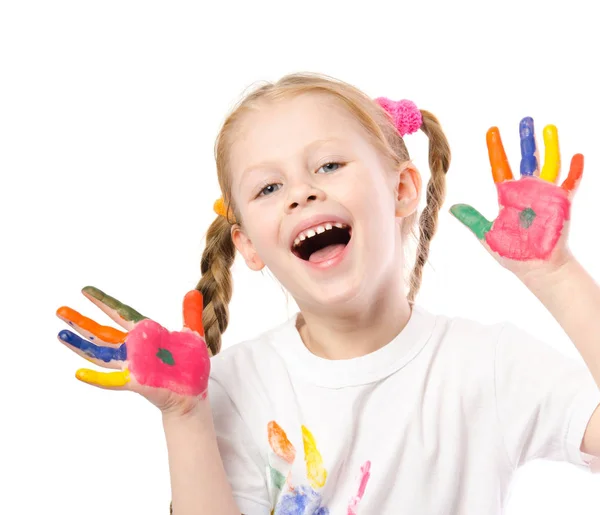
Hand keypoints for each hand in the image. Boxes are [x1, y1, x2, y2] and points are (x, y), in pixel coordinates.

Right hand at [56, 286, 210, 415]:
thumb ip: (189, 314)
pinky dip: (96, 378)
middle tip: (60, 310)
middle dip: (82, 321)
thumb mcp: (192, 335)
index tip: (86, 290)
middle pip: (103, 332)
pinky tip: (78, 373)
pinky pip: (113, 380)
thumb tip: (193, 292)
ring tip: (60, 335)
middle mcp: (134, 348)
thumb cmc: (191, 367)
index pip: (121, 313)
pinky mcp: (137, 381)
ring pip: (101, 353)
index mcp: (146, 334)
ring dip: (81, 345)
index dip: (104, 302)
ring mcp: (133, 365)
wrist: (194, 393)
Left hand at [450, 117, 583, 276]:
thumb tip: (452, 208)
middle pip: (526, 159)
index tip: (492, 131)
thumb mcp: (486, 234)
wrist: (535, 267)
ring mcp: (545, 194)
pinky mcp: (561, 203)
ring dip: (550, 147)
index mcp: (508, 196)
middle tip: (525, 119)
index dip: (497, 149)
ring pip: (549, 164)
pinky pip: (570, 183)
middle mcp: (527, 190)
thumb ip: (472, 219)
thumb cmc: (512, 253)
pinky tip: (576, 155)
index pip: (500, 167)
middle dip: (525, 139)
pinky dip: (574, 171)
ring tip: (548, 128)